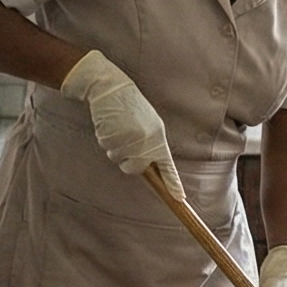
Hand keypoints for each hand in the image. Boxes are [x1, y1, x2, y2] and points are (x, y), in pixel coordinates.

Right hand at [61, 49, 181, 195]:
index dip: (173, 183)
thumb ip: (150, 145)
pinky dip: (106, 140)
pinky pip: (107, 148)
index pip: (167, 166)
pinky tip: (110, 125)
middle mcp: (145, 141)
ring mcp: (127, 140)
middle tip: (126, 141)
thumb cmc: (130, 108)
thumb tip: (149, 166)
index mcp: (158, 137)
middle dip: (128, 161)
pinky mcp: (111, 138)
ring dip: (116, 148)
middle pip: (135, 168)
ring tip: (119, 128)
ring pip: (118, 159)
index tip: (180, 198)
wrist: (111, 88)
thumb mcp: (148, 125)